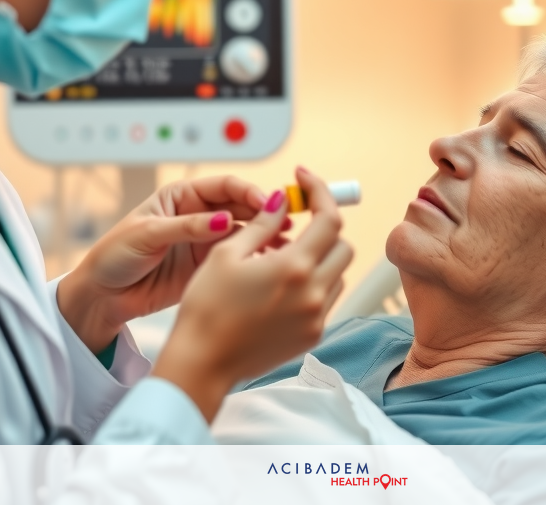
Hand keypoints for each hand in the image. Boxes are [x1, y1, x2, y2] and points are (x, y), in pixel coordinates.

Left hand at [57, 175, 273, 353]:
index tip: (266, 202)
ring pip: (244, 234)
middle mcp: (198, 216)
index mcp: (182, 197)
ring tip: (284, 243)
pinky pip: (237, 259)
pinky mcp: (207, 268)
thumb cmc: (114, 256)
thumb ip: (187, 227)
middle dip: (264, 213)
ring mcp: (204, 242)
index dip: (247, 192)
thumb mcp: (148, 235)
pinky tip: (269, 262)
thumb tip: (223, 220)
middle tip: (286, 222)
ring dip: (264, 236)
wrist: (102, 296)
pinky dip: (255, 259)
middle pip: (241, 208)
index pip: (223, 187)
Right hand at [151, 166, 353, 421]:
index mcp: (294, 267)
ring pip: (338, 274)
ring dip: (320, 259)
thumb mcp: (227, 254)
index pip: (329, 219)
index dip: (320, 193)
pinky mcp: (313, 336)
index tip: (304, 181)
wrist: (202, 363)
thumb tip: (282, 201)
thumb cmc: (206, 307)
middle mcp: (313, 293)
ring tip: (282, 260)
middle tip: (295, 225)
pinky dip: (314, 285)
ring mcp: (317, 318)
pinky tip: (283, 287)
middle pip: (343, 246)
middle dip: (323, 230)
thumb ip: (262, 224)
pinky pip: (328, 299)